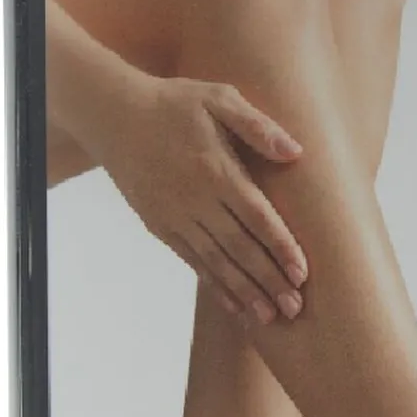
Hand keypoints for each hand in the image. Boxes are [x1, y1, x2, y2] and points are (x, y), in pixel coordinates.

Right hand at [101, 74, 307, 322]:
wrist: (113, 115)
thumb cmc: (173, 103)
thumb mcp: (217, 98)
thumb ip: (257, 126)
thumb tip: (295, 152)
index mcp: (217, 170)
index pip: (257, 216)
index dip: (281, 247)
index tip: (303, 273)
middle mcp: (197, 199)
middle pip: (240, 248)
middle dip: (269, 280)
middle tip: (295, 309)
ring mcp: (176, 216)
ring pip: (216, 261)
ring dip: (244, 292)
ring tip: (269, 318)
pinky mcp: (160, 226)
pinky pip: (192, 261)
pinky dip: (215, 285)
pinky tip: (234, 304)